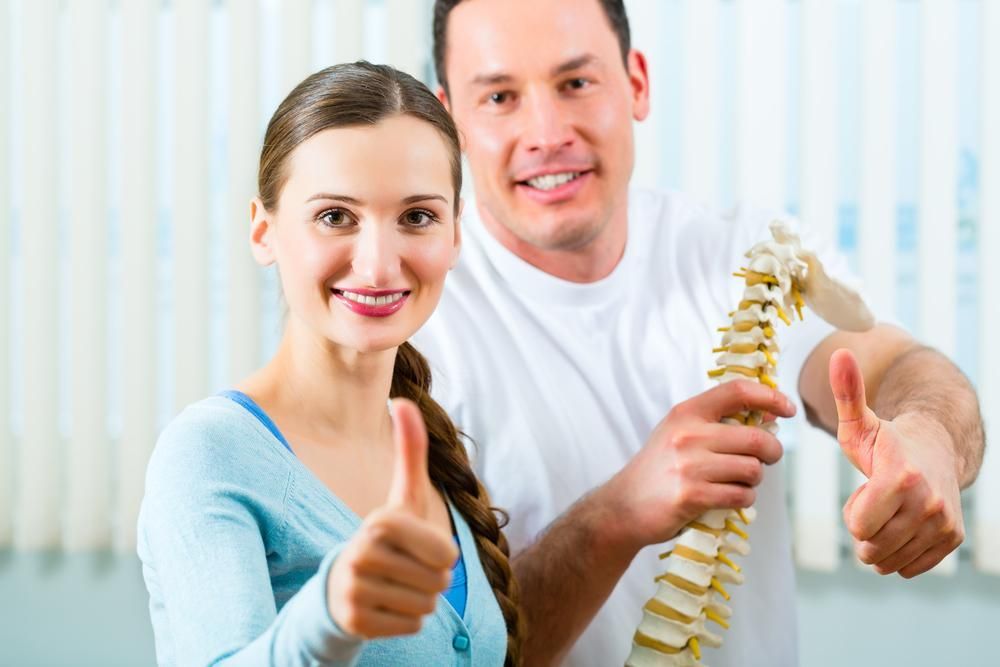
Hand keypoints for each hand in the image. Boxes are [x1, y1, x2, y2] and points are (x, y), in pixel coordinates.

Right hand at [326, 398, 458, 636]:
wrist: (343, 586)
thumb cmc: (387, 536)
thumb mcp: (403, 495)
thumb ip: (409, 450)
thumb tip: (404, 400)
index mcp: (380, 520)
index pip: (446, 554)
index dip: (441, 554)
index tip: (416, 546)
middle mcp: (361, 554)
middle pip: (439, 582)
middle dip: (432, 579)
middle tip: (406, 569)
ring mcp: (354, 590)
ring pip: (426, 606)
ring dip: (420, 599)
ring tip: (395, 585)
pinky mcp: (354, 623)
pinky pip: (412, 626)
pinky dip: (406, 620)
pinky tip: (385, 606)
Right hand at [601, 380, 794, 551]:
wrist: (624, 505)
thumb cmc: (659, 468)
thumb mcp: (681, 433)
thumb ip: (720, 422)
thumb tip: (771, 410)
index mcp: (686, 413)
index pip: (737, 392)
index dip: (770, 396)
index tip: (787, 408)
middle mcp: (688, 435)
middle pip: (756, 438)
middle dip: (772, 452)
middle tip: (767, 460)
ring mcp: (690, 466)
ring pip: (752, 470)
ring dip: (753, 480)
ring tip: (737, 482)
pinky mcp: (692, 495)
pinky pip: (740, 495)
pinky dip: (743, 499)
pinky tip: (728, 498)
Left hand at [831, 349, 963, 577]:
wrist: (936, 450)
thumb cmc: (886, 439)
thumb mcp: (860, 419)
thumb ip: (847, 393)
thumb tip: (839, 353)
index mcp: (901, 477)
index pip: (858, 526)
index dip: (854, 510)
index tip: (866, 487)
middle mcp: (929, 503)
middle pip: (871, 546)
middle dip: (864, 527)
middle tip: (875, 500)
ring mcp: (944, 524)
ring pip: (887, 560)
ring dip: (879, 541)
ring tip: (888, 510)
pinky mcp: (952, 540)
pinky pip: (907, 567)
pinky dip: (898, 552)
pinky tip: (902, 524)